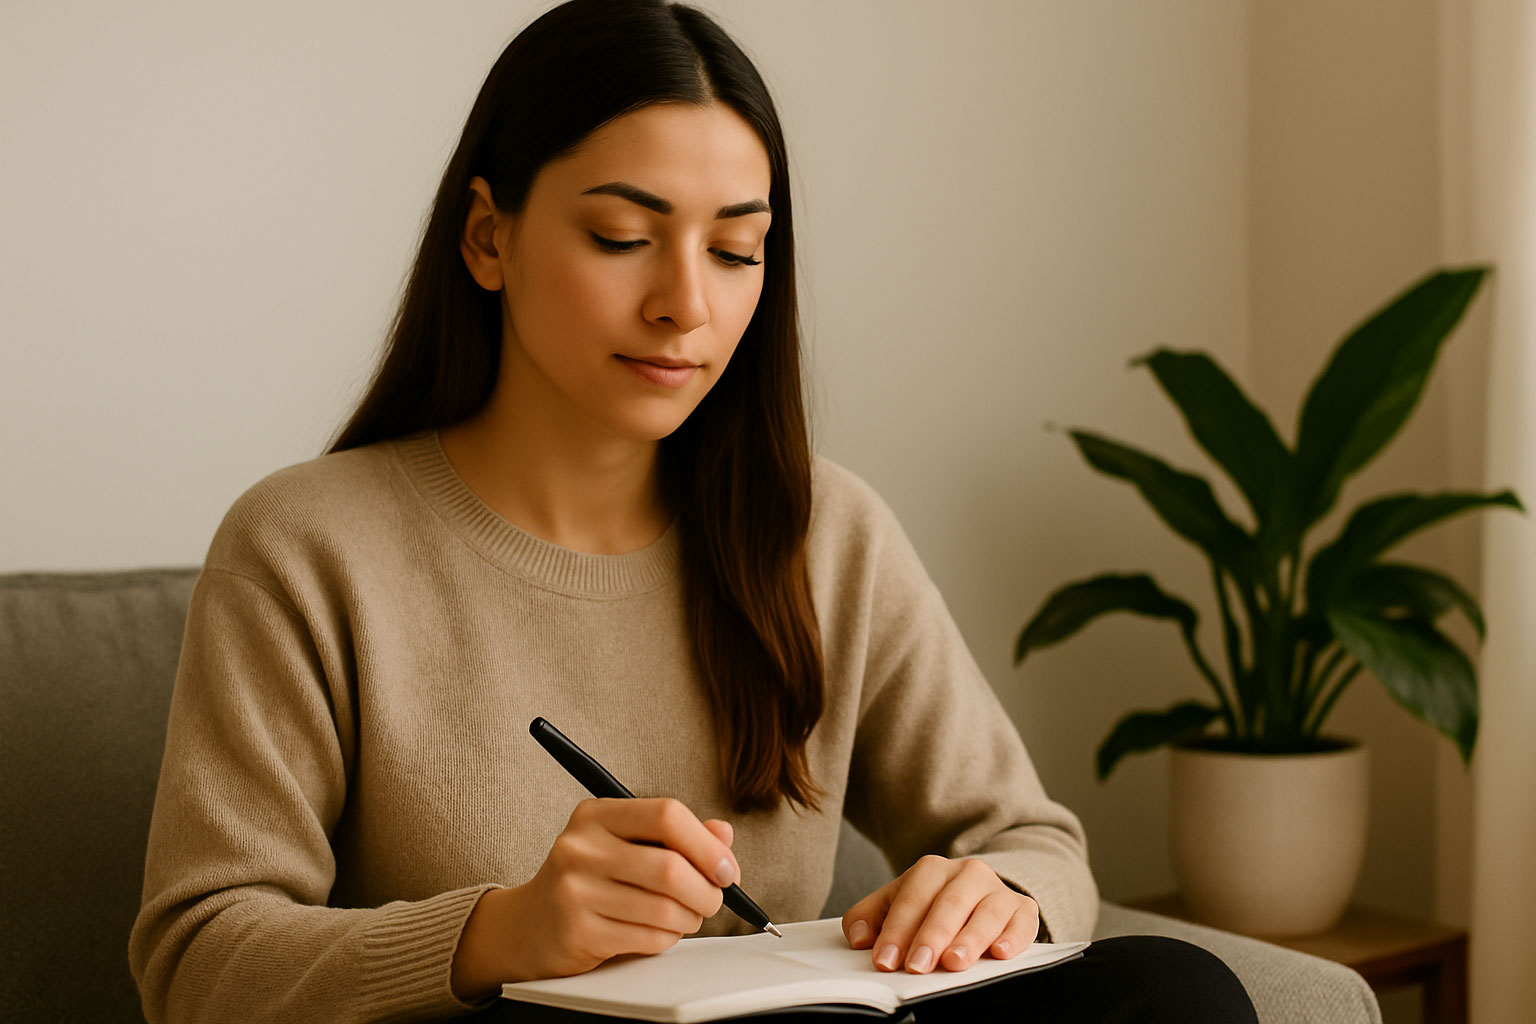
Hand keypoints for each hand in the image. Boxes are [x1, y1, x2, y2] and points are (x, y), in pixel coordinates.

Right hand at [451, 797, 737, 997]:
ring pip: (665, 908)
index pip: (666, 814)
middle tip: (712, 900)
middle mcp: (581, 847)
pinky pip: (649, 938)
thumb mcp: (625, 844)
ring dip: (690, 919)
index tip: (726, 868)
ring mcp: (576, 890)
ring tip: (684, 917)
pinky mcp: (579, 931)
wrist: (528, 926)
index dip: (707, 845)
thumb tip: (723, 834)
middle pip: (671, 868)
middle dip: (707, 891)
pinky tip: (656, 931)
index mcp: (596, 815)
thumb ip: (676, 836)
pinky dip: (667, 938)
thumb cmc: (588, 880)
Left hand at [841, 855, 1038, 974]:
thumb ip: (869, 918)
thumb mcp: (896, 905)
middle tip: (917, 966)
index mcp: (932, 869)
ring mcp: (998, 890)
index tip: (885, 960)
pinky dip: (1013, 938)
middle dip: (931, 937)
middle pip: (949, 903)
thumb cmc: (930, 907)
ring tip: (955, 962)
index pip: (911, 899)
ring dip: (970, 939)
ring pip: (987, 912)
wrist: (978, 896)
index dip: (897, 931)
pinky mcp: (1024, 910)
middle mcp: (968, 873)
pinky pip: (1022, 922)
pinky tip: (1000, 953)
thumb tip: (858, 939)